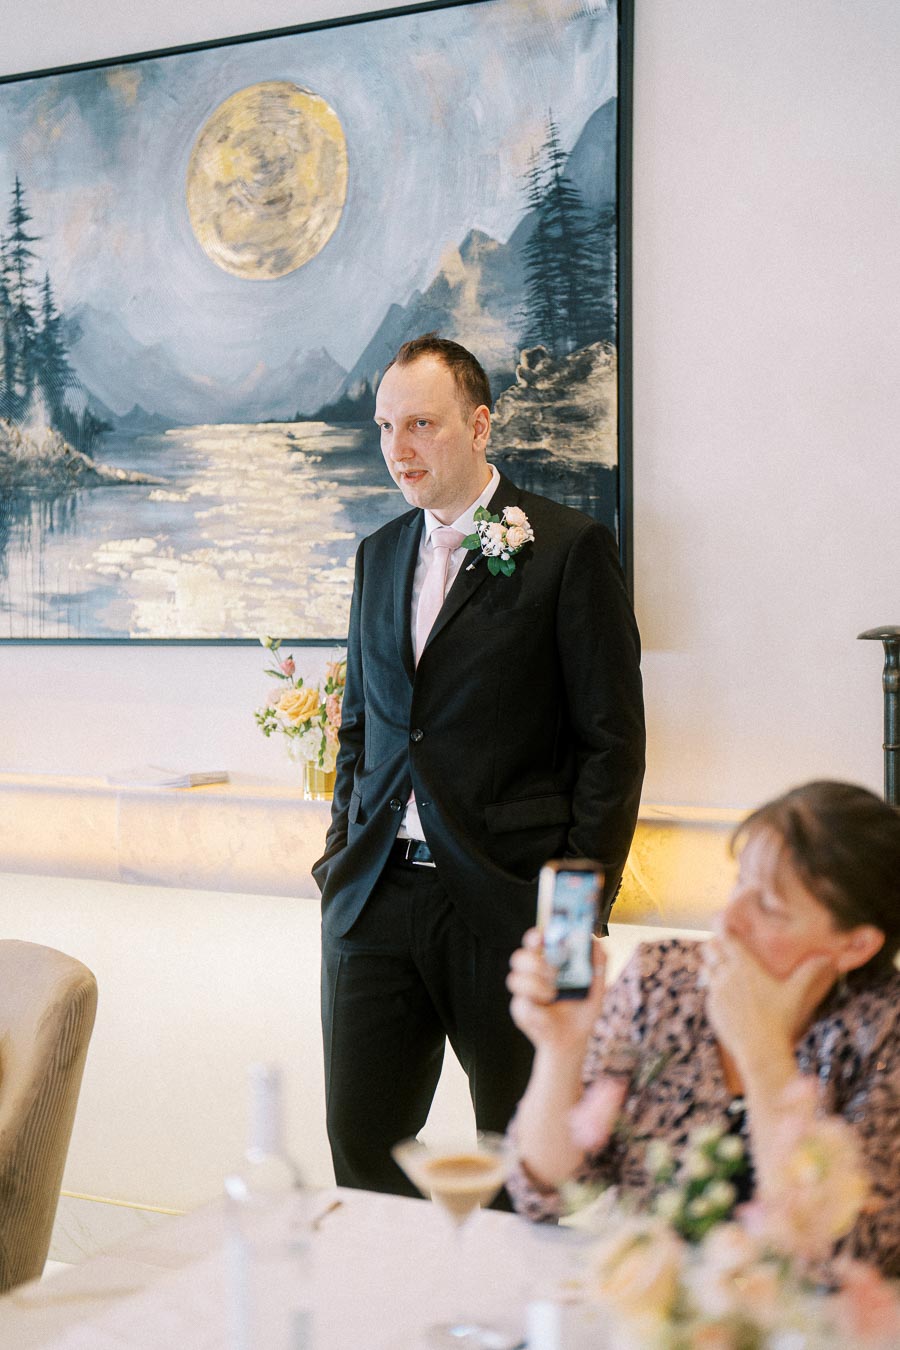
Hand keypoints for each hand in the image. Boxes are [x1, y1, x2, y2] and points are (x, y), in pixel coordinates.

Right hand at [507, 927, 607, 1053]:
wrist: (573, 1042)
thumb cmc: (582, 1011)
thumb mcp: (596, 988)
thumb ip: (598, 965)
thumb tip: (597, 943)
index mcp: (548, 964)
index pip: (535, 943)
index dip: (535, 936)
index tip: (542, 935)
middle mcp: (533, 975)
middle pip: (519, 957)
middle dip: (533, 961)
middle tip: (552, 971)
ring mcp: (524, 993)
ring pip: (515, 979)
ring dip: (535, 985)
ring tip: (552, 994)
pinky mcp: (521, 1011)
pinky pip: (521, 1005)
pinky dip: (537, 1010)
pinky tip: (546, 1014)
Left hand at [702, 932, 836, 1072]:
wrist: (760, 1050)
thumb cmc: (780, 1021)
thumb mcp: (796, 994)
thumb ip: (809, 973)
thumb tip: (828, 958)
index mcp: (746, 966)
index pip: (727, 938)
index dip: (722, 927)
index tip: (721, 922)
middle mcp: (727, 974)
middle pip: (709, 949)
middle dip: (713, 944)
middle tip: (720, 945)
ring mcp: (716, 991)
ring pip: (704, 968)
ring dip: (709, 964)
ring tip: (717, 965)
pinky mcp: (711, 1007)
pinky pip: (708, 990)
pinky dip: (712, 987)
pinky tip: (723, 992)